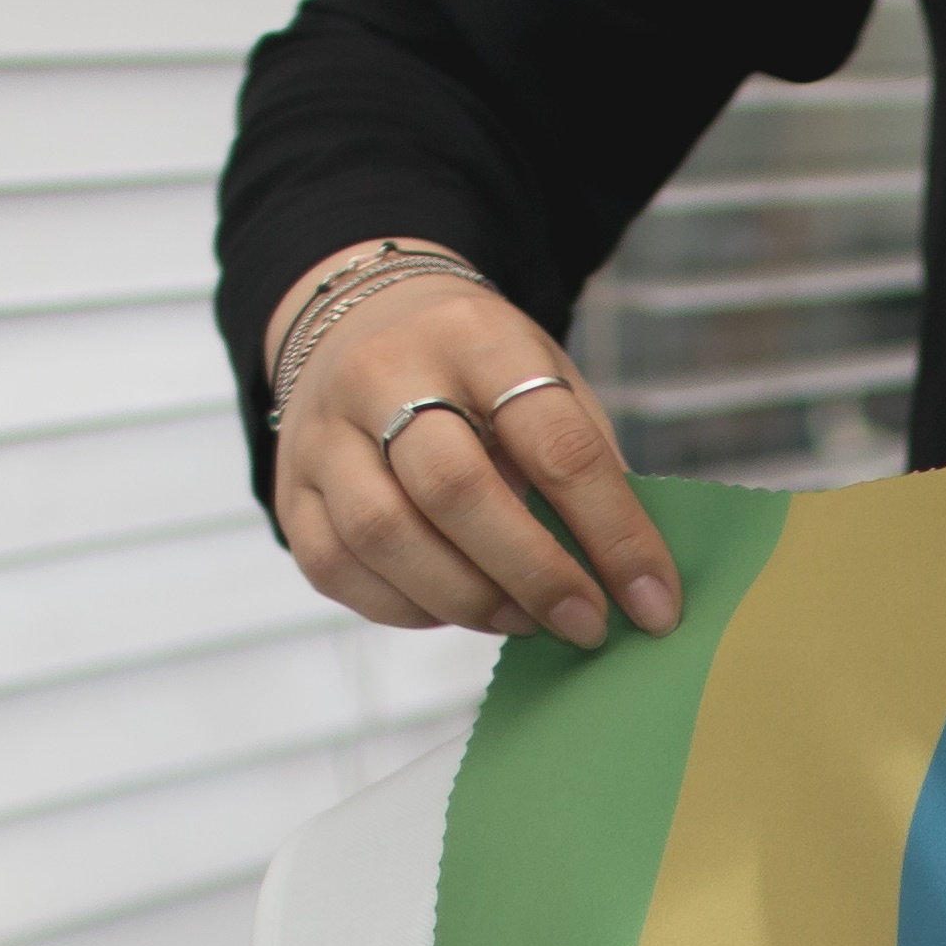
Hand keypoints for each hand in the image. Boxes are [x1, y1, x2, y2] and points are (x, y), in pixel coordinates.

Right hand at [266, 251, 683, 646]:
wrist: (361, 322)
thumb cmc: (478, 370)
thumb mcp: (545, 377)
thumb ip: (582, 459)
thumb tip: (631, 574)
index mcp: (475, 336)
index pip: (553, 442)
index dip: (614, 532)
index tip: (655, 602)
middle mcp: (384, 373)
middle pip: (455, 489)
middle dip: (533, 572)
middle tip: (585, 624)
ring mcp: (324, 432)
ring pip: (384, 534)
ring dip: (466, 597)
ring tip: (522, 620)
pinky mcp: (290, 488)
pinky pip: (337, 566)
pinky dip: (404, 606)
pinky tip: (452, 609)